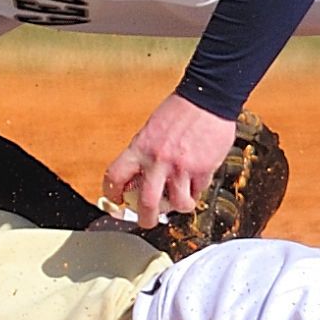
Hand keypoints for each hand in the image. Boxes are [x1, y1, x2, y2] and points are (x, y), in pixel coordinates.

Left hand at [102, 95, 236, 228]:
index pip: (115, 176)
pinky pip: (198, 192)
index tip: (116, 200)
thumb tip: (139, 177)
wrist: (207, 98)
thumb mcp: (151, 129)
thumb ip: (145, 154)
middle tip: (147, 221)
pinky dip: (196, 191)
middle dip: (145, 219)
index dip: (112, 193)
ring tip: (180, 203)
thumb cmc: (181, 110)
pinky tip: (196, 183)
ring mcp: (182, 167)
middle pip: (146, 203)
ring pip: (177, 204)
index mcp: (141, 147)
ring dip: (178, 207)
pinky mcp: (203, 170)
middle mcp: (159, 160)